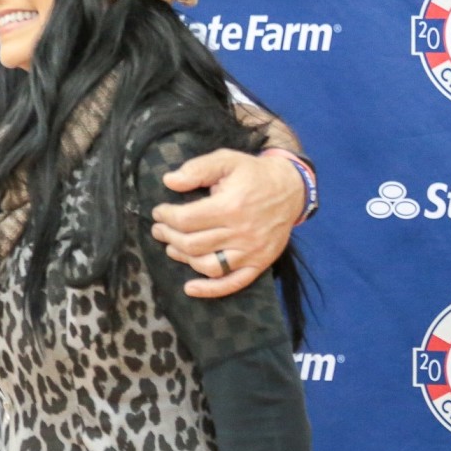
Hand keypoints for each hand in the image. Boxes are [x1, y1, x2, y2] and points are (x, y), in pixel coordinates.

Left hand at [151, 149, 302, 297]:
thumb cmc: (254, 174)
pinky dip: (210, 290)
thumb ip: (198, 169)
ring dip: (183, 258)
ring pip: (208, 265)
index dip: (165, 217)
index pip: (186, 219)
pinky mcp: (260, 263)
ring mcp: (252, 251)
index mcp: (231, 206)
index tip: (159, 212)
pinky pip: (233, 283)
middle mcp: (242, 232)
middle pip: (192, 244)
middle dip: (169, 237)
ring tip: (172, 247)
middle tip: (159, 229)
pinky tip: (189, 288)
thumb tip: (169, 181)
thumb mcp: (227, 160)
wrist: (292, 189)